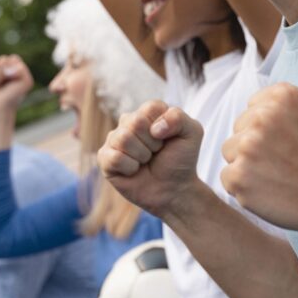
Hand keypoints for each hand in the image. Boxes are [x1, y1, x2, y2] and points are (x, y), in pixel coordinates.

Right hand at [0, 55, 33, 114]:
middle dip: (8, 72)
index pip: (14, 58)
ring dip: (0, 76)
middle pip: (4, 59)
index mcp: (12, 65)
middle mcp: (1, 65)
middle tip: (7, 84)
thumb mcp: (26, 82)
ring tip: (0, 86)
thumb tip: (3, 65)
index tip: (16, 81)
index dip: (16, 69)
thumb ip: (21, 69)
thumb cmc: (14, 95)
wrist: (0, 107)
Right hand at [97, 101, 205, 218]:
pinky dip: (130, 168)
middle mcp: (128, 122)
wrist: (174, 190)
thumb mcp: (192, 133)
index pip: (151, 107)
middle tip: (156, 152)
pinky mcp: (105, 158)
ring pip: (123, 139)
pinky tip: (134, 170)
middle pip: (135, 122)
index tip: (167, 139)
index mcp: (148, 112)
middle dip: (152, 143)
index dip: (164, 126)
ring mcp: (114, 140)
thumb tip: (154, 128)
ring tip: (146, 161)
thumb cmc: (180, 160)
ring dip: (142, 156)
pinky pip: (115, 158)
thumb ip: (178, 118)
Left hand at [220, 84, 297, 243]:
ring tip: (276, 176)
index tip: (286, 143)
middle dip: (255, 146)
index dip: (267, 129)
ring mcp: (248, 147)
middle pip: (239, 130)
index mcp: (281, 96)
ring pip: (230, 152)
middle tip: (283, 163)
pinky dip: (243, 187)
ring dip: (246, 165)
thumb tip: (272, 98)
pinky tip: (268, 191)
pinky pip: (227, 177)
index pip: (252, 108)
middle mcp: (262, 116)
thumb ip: (296, 99)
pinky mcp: (238, 176)